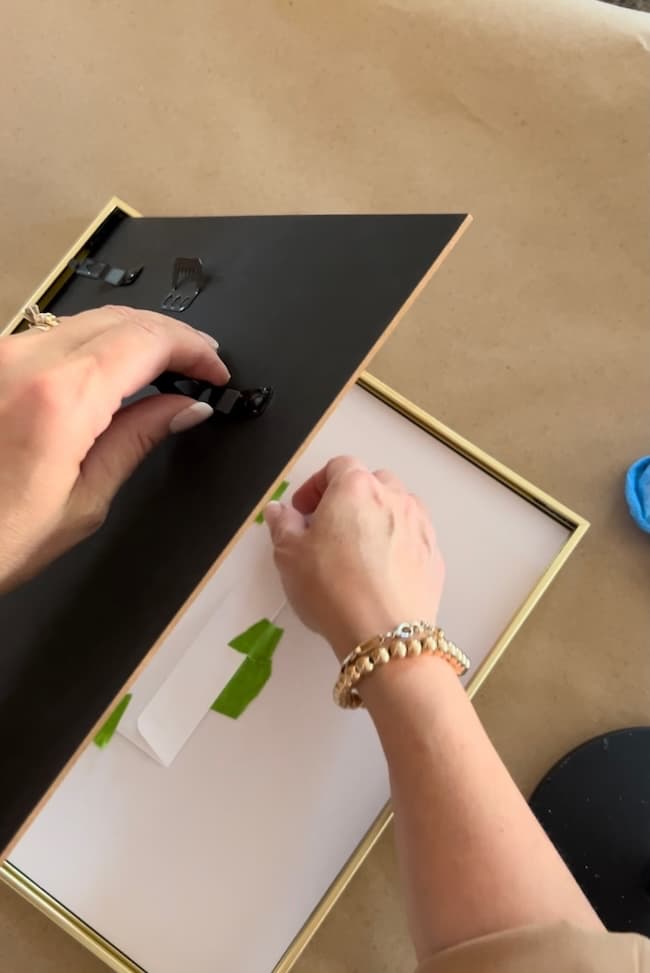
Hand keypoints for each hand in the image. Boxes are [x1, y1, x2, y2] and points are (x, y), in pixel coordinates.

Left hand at [0, 305, 228, 591]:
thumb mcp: (83, 501)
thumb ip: (137, 439)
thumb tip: (185, 407)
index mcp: (59, 400)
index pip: (146, 342)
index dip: (192, 350)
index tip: (215, 371)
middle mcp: (22, 361)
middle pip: (120, 319)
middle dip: (169, 337)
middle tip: (200, 366)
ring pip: (87, 319)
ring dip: (133, 337)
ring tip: (165, 369)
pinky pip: (55, 336)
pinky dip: (97, 344)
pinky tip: (115, 372)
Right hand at [265, 456, 443, 660]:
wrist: (385, 634)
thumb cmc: (332, 588)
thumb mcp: (289, 555)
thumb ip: (282, 524)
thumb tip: (279, 511)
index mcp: (356, 488)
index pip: (338, 466)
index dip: (316, 485)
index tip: (303, 510)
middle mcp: (394, 498)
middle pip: (372, 483)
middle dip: (350, 499)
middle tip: (329, 528)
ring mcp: (420, 526)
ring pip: (397, 509)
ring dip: (377, 520)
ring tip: (358, 550)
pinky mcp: (434, 556)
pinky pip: (412, 539)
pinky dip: (396, 546)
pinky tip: (380, 573)